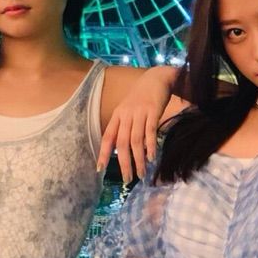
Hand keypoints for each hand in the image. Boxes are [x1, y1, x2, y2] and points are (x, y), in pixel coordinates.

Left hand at [98, 66, 178, 180]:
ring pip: (136, 141)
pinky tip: (152, 157)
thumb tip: (123, 149)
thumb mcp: (129, 109)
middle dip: (124, 163)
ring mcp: (140, 113)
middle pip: (122, 143)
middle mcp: (126, 115)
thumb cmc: (143, 96)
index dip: (103, 153)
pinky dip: (150, 146)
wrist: (157, 78)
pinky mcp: (153, 111)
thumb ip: (125, 126)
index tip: (100, 169)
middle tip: (127, 179)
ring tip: (141, 174)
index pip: (107, 137)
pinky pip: (150, 131)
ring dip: (138, 160)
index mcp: (118, 115)